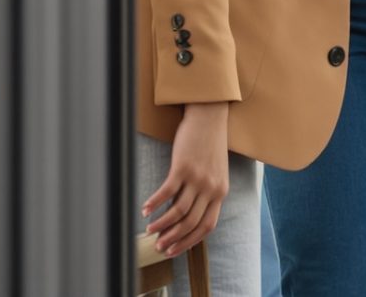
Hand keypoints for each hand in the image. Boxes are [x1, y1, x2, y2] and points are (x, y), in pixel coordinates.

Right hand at [143, 101, 229, 257]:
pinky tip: (145, 209)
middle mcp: (211, 189)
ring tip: (149, 230)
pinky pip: (167, 192)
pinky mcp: (183, 167)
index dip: (189, 241)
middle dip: (173, 238)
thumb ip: (206, 192)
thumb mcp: (215, 172)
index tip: (174, 250)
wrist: (209, 116)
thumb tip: (187, 214)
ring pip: (178, 212)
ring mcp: (197, 178)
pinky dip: (154, 203)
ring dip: (162, 225)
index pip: (206, 226)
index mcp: (220, 192)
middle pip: (190, 223)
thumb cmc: (209, 144)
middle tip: (158, 246)